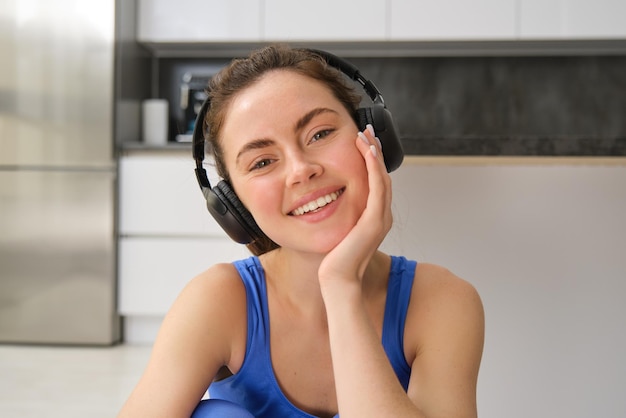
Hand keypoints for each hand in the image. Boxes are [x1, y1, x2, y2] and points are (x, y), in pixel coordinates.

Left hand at [318, 124, 392, 285]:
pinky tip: (367, 152)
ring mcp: (380, 218)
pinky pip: (377, 186)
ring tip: (366, 135)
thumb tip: (325, 206)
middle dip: (375, 151)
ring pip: (382, 177)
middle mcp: (381, 216)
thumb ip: (339, 219)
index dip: (371, 161)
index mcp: (374, 219)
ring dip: (375, 154)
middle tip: (367, 131)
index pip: (376, 183)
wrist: (337, 281)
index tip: (363, 143)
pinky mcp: (374, 221)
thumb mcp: (337, 232)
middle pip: (382, 176)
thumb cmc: (333, 261)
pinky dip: (373, 167)